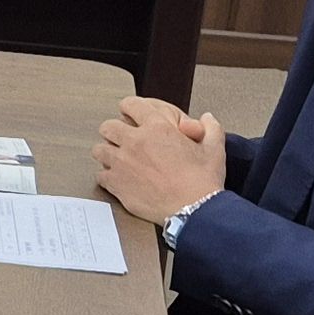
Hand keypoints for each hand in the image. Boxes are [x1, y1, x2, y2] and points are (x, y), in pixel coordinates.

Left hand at [94, 96, 226, 225]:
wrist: (193, 209)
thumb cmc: (203, 181)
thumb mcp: (214, 148)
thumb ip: (211, 128)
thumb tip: (207, 118)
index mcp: (157, 127)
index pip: (130, 104)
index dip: (130, 108)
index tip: (131, 115)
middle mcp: (135, 141)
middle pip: (108, 126)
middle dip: (114, 131)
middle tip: (123, 140)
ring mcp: (122, 162)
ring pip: (99, 149)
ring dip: (107, 152)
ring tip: (118, 159)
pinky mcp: (116, 183)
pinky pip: (100, 174)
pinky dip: (107, 176)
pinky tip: (118, 180)